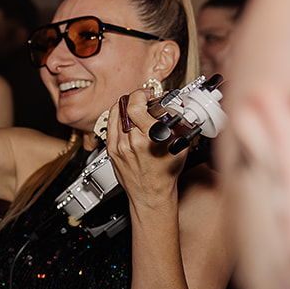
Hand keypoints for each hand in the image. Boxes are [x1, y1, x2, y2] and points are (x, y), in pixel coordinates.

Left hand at [106, 89, 187, 216]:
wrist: (150, 194)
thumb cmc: (165, 174)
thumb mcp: (179, 146)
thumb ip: (178, 123)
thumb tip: (176, 105)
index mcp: (150, 138)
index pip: (136, 105)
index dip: (143, 94)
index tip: (149, 94)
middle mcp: (131, 141)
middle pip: (125, 106)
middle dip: (136, 98)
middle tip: (144, 98)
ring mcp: (118, 146)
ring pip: (115, 113)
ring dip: (126, 106)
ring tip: (136, 107)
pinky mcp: (111, 150)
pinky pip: (110, 125)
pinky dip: (118, 117)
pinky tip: (126, 118)